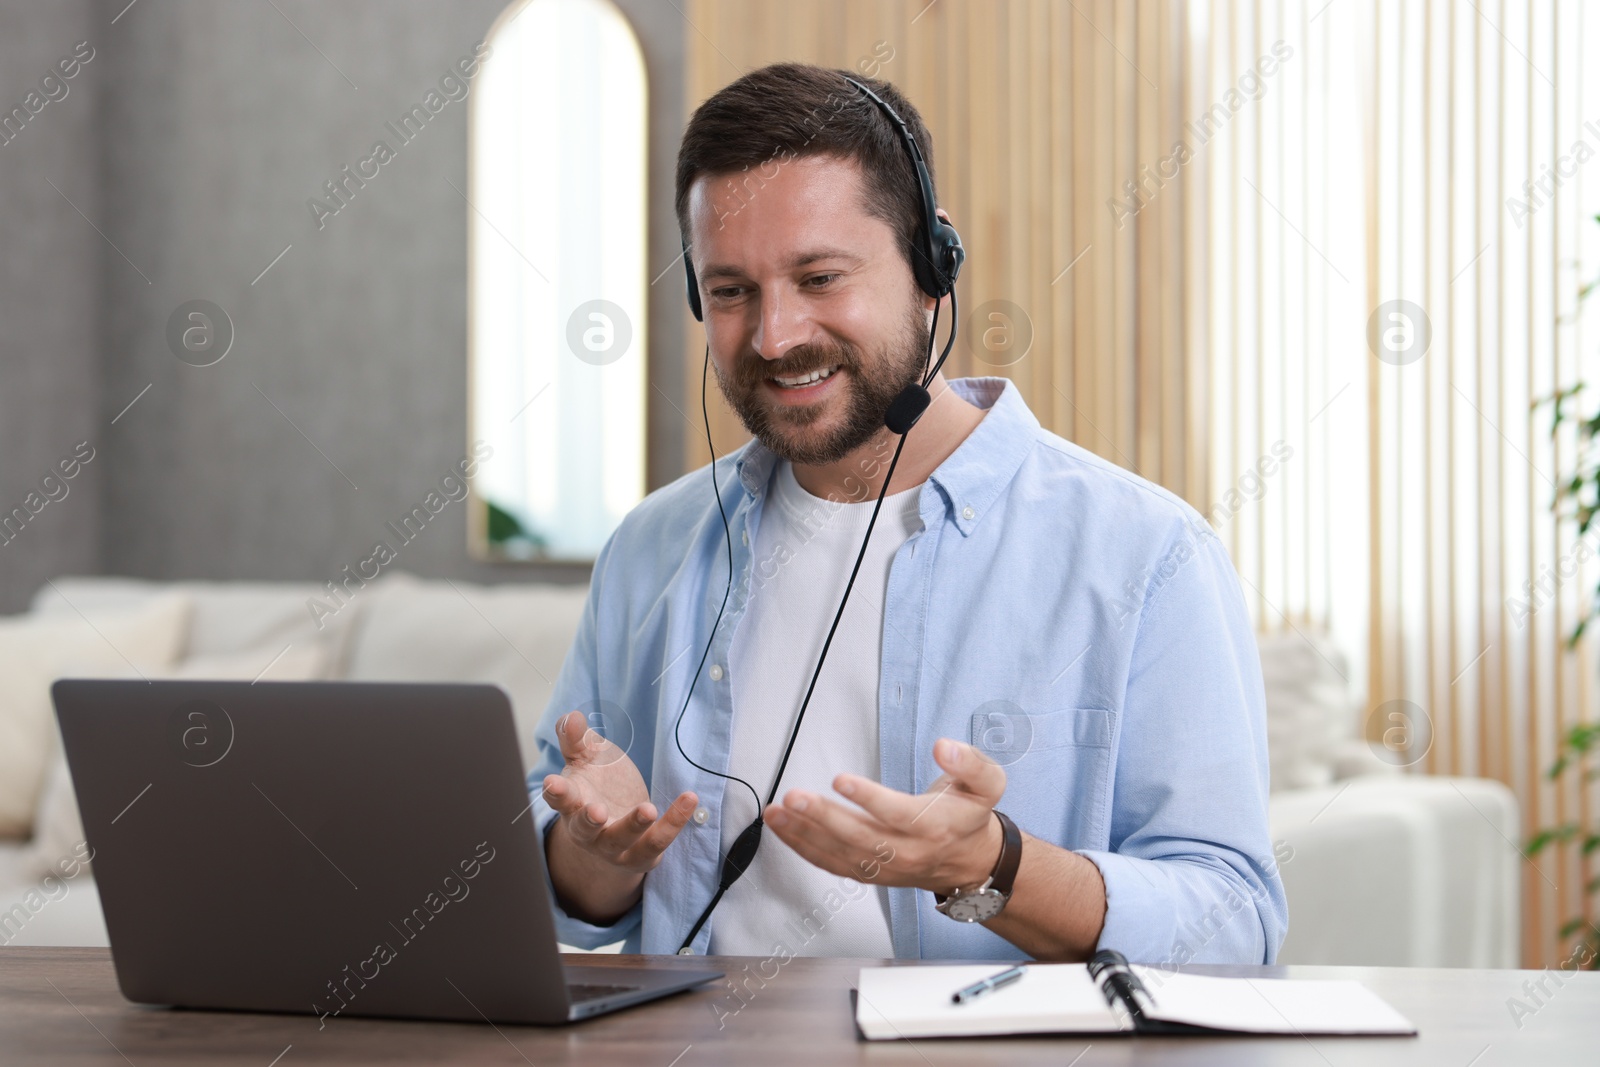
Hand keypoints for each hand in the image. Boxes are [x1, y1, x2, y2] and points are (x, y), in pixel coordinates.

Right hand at [541, 710, 697, 923]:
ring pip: (621, 840)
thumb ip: (577, 740)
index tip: (553, 782)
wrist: (617, 830)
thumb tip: (571, 717)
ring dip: (634, 825)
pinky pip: (657, 842)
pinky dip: (674, 822)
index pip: (560, 799)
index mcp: (573, 804)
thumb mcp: (587, 760)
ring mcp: (614, 847)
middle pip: (584, 829)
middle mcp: (588, 831)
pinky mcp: (641, 855)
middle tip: (597, 810)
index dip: (556, 792)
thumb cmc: (598, 788)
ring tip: (648, 808)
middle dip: (589, 821)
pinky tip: (689, 799)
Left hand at [762, 738, 1005, 893]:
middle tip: (794, 798)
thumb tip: (944, 746)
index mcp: (935, 827)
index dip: (868, 799)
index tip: (841, 780)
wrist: (970, 862)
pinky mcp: (869, 873)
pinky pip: (832, 864)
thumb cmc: (969, 815)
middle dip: (824, 818)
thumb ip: (971, 762)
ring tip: (777, 811)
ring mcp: (886, 867)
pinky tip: (782, 828)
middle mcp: (907, 852)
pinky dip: (803, 847)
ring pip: (840, 854)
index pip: (897, 814)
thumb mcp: (988, 783)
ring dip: (804, 833)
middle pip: (860, 838)